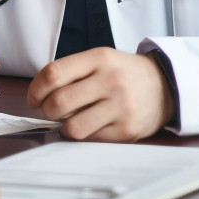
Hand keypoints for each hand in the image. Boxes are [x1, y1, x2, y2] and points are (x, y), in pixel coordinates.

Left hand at [27, 48, 173, 141]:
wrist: (164, 86)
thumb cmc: (123, 73)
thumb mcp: (101, 60)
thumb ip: (72, 72)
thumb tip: (39, 96)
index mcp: (99, 58)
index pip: (54, 74)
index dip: (37, 89)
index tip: (34, 97)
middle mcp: (110, 80)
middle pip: (60, 102)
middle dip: (47, 110)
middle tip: (51, 110)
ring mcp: (120, 106)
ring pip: (73, 127)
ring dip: (64, 127)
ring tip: (70, 120)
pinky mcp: (127, 130)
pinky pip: (91, 139)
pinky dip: (84, 135)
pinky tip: (90, 125)